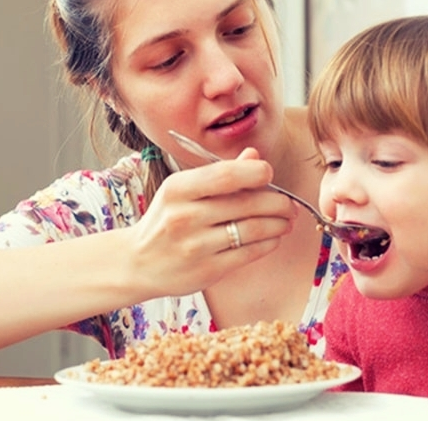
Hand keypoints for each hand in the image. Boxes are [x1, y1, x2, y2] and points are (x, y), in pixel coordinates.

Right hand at [124, 148, 296, 296]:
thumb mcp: (183, 191)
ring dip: (278, 224)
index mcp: (177, 189)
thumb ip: (220, 174)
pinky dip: (268, 243)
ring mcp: (195, 246)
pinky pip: (248, 253)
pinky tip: (272, 238)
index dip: (255, 172)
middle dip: (277, 202)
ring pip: (252, 230)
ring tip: (286, 221)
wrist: (138, 262)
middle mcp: (184, 216)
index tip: (269, 174)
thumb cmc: (167, 220)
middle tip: (289, 204)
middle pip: (245, 203)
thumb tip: (254, 156)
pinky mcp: (206, 270)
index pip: (225, 175)